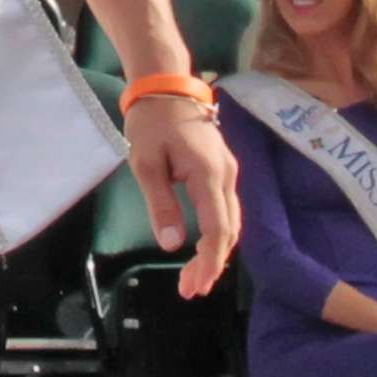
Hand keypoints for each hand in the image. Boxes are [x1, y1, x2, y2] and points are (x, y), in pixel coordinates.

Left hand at [124, 97, 239, 298]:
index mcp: (208, 174)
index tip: (194, 286)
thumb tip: (171, 245)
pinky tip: (203, 247)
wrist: (165, 86)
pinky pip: (227, 209)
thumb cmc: (151, 122)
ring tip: (194, 277)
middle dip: (213, 264)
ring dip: (216, 251)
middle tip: (190, 289)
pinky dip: (218, 233)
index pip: (218, 229)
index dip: (209, 262)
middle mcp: (227, 175)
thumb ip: (161, 204)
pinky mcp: (223, 169)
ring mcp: (228, 171)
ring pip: (231, 221)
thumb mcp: (146, 163)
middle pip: (229, 230)